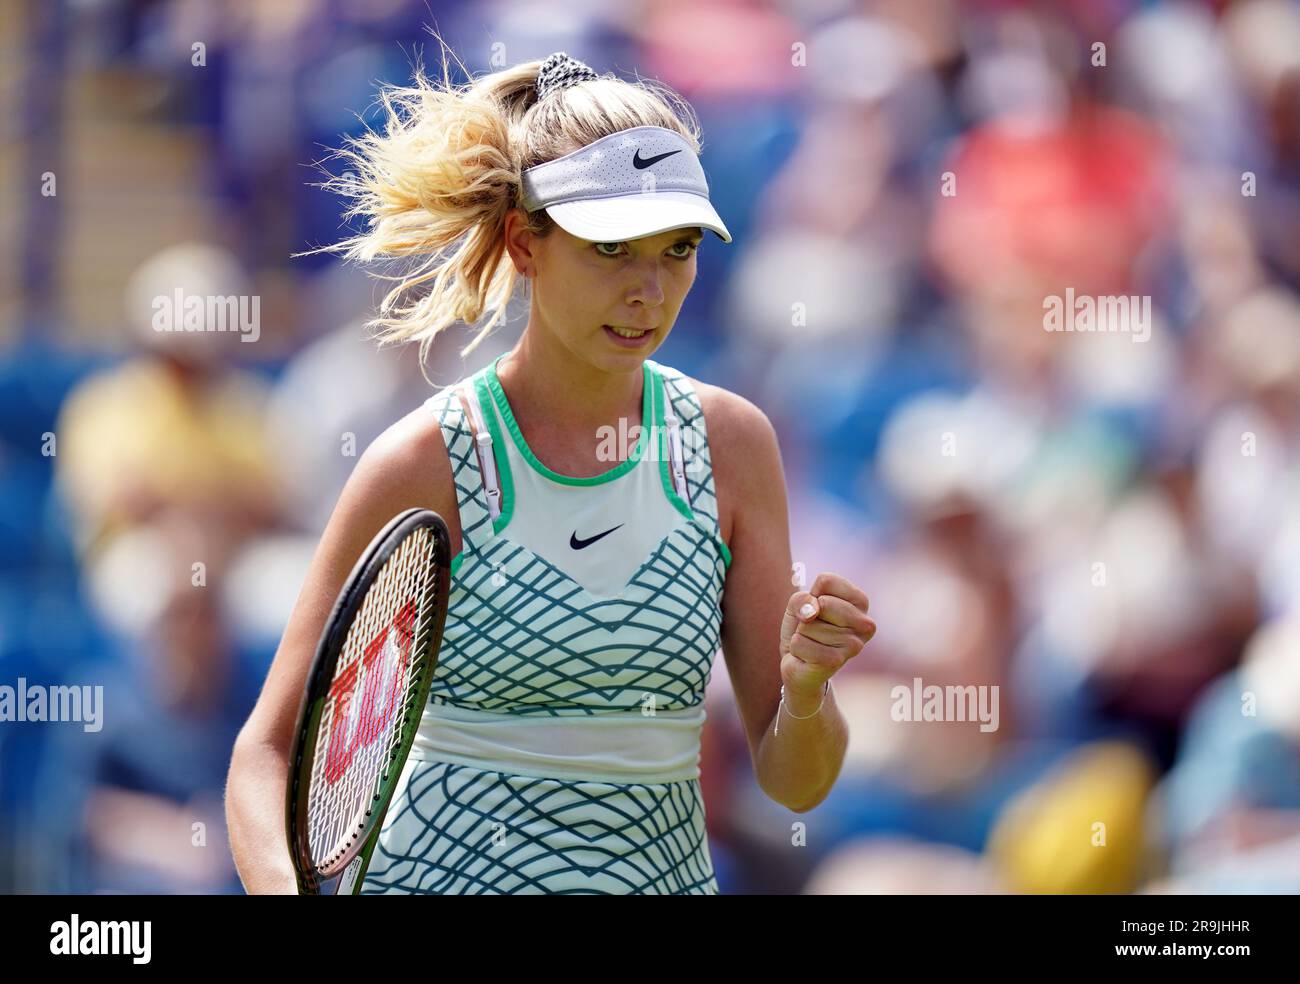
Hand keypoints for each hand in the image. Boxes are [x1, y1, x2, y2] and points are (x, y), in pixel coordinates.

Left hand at [780, 572, 875, 711]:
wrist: (799, 663)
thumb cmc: (804, 628)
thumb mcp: (799, 604)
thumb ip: (802, 599)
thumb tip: (810, 613)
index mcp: (861, 602)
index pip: (827, 581)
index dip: (812, 594)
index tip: (817, 608)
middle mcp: (865, 624)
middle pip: (822, 602)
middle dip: (807, 615)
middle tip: (814, 629)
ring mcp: (854, 644)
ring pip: (809, 625)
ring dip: (802, 634)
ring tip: (812, 644)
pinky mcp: (837, 661)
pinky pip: (800, 643)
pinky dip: (796, 649)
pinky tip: (807, 656)